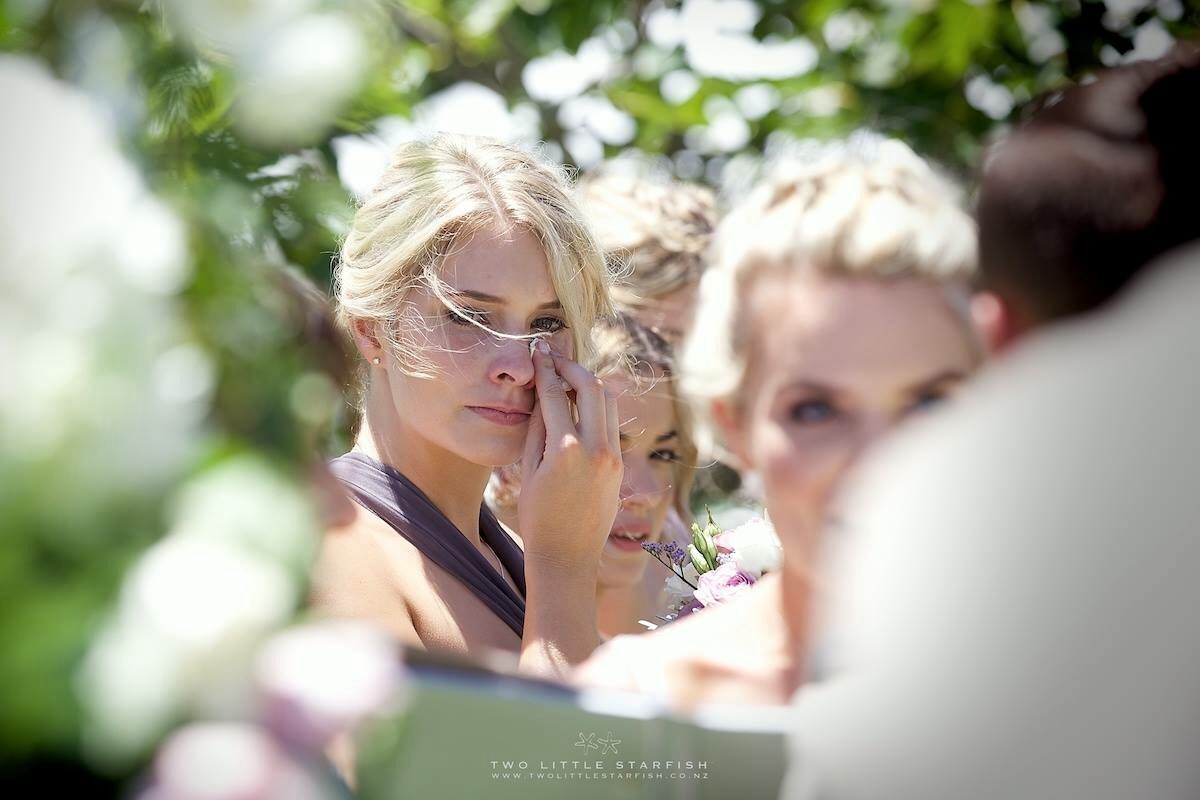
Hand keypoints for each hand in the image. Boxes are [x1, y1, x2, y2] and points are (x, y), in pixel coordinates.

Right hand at [517, 340, 621, 571]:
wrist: (567, 559)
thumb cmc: (537, 518)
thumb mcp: (527, 470)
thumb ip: (537, 428)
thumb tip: (543, 393)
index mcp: (566, 450)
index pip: (554, 393)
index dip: (544, 367)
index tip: (538, 350)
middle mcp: (596, 449)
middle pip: (590, 385)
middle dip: (571, 365)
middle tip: (554, 357)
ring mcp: (613, 457)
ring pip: (608, 400)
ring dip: (588, 383)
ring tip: (567, 378)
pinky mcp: (620, 466)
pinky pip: (611, 422)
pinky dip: (597, 406)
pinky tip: (579, 404)